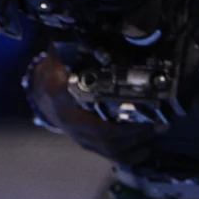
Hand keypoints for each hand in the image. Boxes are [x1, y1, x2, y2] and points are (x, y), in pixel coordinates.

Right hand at [25, 53, 158, 164]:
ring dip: (135, 145)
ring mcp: (78, 136)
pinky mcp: (85, 143)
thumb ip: (78, 51)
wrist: (41, 94)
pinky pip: (108, 155)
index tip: (142, 109)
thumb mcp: (60, 57)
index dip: (116, 114)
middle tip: (157, 124)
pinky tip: (144, 148)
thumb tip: (109, 42)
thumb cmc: (55, 73)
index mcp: (63, 96)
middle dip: (135, 133)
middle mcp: (70, 121)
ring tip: (156, 133)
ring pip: (108, 150)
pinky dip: (128, 156)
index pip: (87, 104)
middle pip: (105, 136)